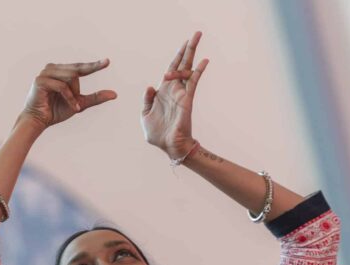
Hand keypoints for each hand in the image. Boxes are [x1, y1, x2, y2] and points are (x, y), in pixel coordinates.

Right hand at [18, 59, 117, 130]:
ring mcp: (46, 72)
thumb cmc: (56, 111)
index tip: (108, 61)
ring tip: (72, 106)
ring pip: (70, 77)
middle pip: (76, 72)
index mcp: (61, 70)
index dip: (94, 65)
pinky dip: (69, 98)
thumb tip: (115, 94)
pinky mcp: (40, 80)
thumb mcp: (80, 103)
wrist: (38, 121)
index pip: (80, 66)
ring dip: (74, 95)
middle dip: (78, 89)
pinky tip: (72, 107)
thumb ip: (95, 98)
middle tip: (77, 103)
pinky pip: (62, 86)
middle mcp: (53, 68)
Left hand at [140, 31, 209, 158]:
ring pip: (188, 69)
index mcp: (163, 92)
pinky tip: (204, 61)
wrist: (168, 145)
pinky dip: (198, 71)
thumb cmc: (157, 133)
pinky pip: (193, 82)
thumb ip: (147, 99)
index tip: (184, 43)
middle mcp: (174, 89)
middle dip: (189, 49)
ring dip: (191, 53)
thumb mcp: (145, 115)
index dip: (177, 56)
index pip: (171, 69)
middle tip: (196, 34)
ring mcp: (181, 93)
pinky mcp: (186, 99)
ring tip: (196, 38)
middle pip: (182, 64)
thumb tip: (151, 86)